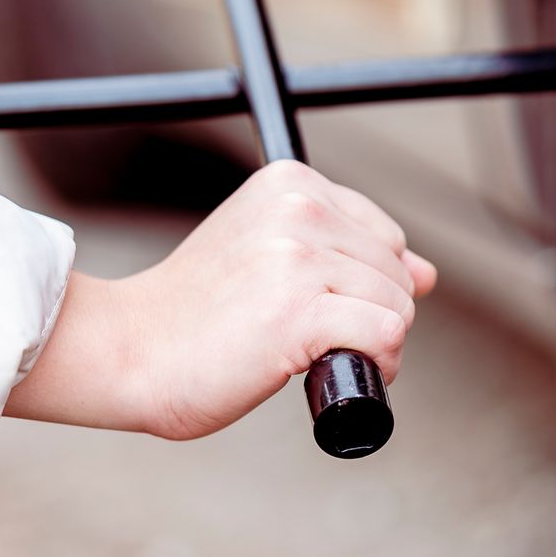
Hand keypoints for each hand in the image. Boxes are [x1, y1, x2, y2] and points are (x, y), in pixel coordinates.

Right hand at [7, 161, 437, 439]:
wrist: (128, 351)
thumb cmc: (194, 315)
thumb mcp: (273, 260)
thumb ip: (347, 254)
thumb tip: (427, 274)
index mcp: (291, 183)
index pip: (384, 237)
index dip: (362, 286)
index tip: (312, 308)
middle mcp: (300, 208)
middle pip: (397, 274)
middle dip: (370, 319)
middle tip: (308, 342)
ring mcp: (300, 258)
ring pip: (399, 309)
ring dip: (371, 348)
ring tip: (310, 357)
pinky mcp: (301, 312)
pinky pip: (386, 338)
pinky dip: (373, 368)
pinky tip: (324, 373)